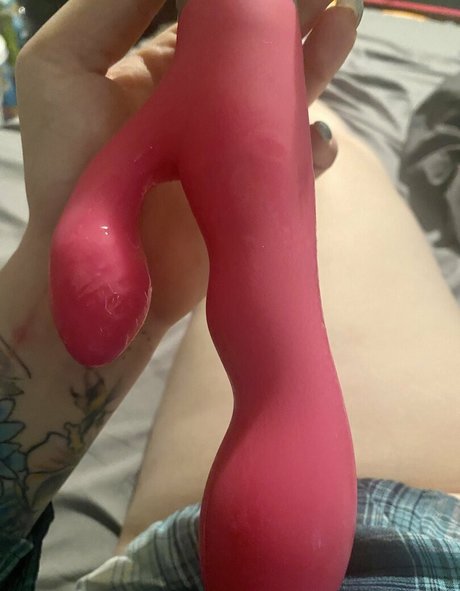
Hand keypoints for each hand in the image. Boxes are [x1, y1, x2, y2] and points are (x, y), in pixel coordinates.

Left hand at [16, 0, 358, 326]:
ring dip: (317, 64)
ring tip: (341, 26)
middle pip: (258, 52)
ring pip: (285, 99)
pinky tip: (318, 138)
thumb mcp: (64, 68)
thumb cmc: (65, 169)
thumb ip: (112, 9)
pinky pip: (294, 163)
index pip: (213, 20)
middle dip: (292, 19)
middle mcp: (200, 106)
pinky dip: (314, 149)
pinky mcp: (248, 192)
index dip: (246, 2)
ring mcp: (229, 152)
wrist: (97, 264)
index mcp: (159, 70)